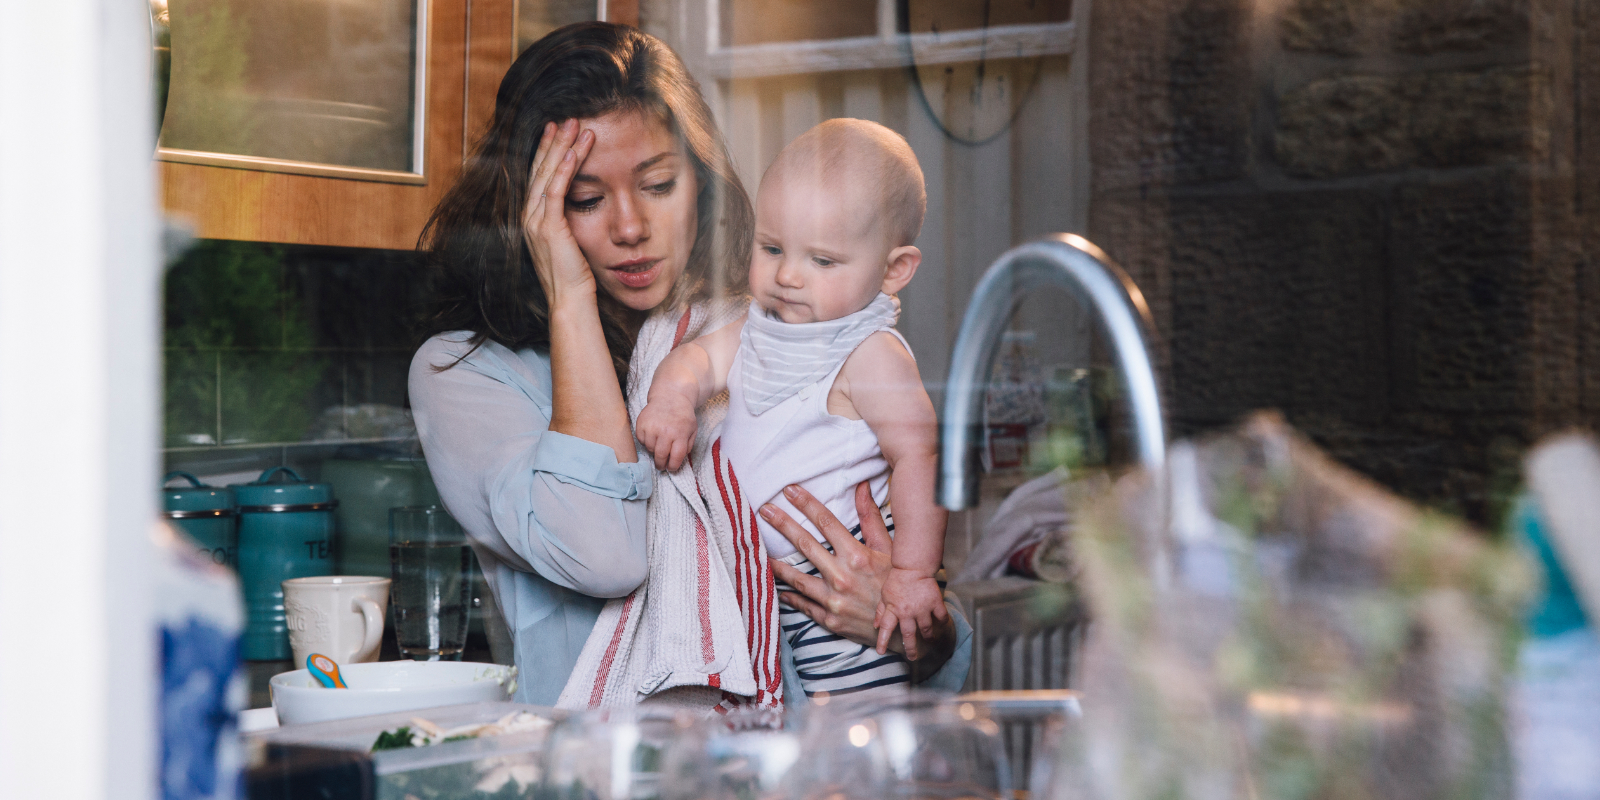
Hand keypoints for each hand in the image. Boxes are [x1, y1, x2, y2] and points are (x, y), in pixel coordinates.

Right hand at [522, 119, 597, 306]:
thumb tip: (582, 202)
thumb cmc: (575, 275)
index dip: (547, 152)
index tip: (558, 131)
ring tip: (575, 126)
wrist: (570, 300)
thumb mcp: (571, 240)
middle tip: (567, 119)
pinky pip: (555, 190)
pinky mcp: (548, 228)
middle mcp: (529, 216)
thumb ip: (569, 219)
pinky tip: (574, 151)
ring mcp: (536, 221)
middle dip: (553, 142)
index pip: (539, 176)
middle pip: (540, 169)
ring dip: (562, 148)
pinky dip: (565, 169)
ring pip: (547, 174)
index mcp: (533, 218)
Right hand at [635, 395, 697, 470]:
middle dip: (661, 464)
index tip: (671, 468)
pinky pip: (641, 441)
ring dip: (654, 451)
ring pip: (649, 449)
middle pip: (660, 456)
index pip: (676, 457)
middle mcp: (665, 431)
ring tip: (659, 445)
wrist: (670, 397)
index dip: (673, 466)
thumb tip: (678, 460)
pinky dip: (646, 441)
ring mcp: (651, 427)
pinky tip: (652, 435)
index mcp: (680, 434)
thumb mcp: (692, 430)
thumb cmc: (683, 416)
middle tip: (661, 466)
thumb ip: (687, 446)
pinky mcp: (641, 424)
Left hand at [765, 483, 954, 670]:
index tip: (790, 490)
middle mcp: (842, 577)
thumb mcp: (889, 550)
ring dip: (777, 563)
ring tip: (759, 551)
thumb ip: (871, 518)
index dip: (806, 504)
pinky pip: (803, 604)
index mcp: (858, 556)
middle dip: (783, 524)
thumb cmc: (898, 587)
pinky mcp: (830, 620)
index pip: (826, 522)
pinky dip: (789, 596)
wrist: (904, 629)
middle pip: (805, 544)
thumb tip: (862, 487)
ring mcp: (834, 600)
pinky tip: (778, 588)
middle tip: (764, 510)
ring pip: (796, 578)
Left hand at [875, 569, 945, 659]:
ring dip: (928, 636)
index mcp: (893, 609)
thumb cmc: (897, 580)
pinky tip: (942, 625)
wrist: (913, 566)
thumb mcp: (885, 594)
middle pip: (908, 634)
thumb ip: (880, 611)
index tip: (881, 652)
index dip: (882, 641)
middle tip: (912, 657)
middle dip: (910, 648)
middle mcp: (907, 612)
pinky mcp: (934, 602)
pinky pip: (941, 616)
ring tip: (929, 641)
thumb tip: (875, 626)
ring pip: (926, 628)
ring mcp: (922, 608)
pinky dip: (942, 622)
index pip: (886, 628)